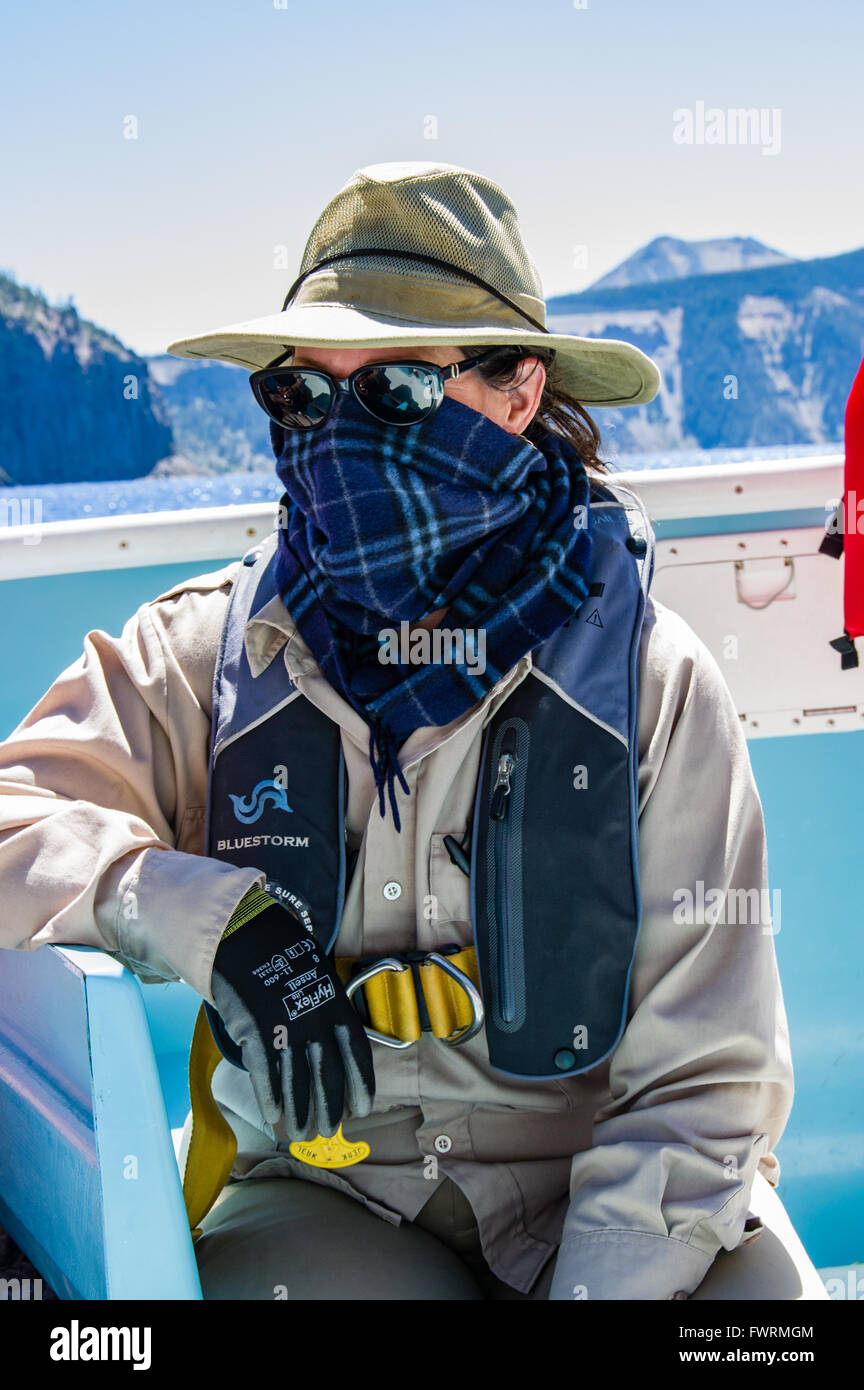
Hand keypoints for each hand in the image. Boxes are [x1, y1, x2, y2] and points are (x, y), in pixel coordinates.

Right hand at [209, 887, 374, 1140]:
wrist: (244, 936)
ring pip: (297, 1082)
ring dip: (299, 1112)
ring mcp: (285, 1028)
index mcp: (335, 1005)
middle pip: (328, 1075)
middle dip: (329, 1106)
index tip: (363, 1109)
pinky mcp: (255, 1033)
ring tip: (299, 1134)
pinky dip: (270, 1098)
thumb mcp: (317, 977)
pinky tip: (273, 1116)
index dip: (361, 1083)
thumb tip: (333, 1045)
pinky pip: (265, 1074)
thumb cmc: (282, 958)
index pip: (356, 1052)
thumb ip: (326, 1010)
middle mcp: (315, 1020)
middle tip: (328, 1131)